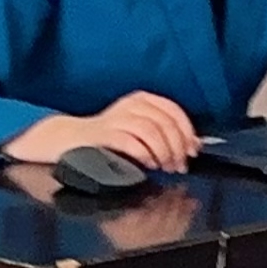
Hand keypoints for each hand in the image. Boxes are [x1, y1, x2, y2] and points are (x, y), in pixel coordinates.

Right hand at [8, 92, 199, 173]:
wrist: (72, 140)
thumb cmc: (111, 138)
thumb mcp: (141, 130)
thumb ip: (165, 133)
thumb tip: (194, 145)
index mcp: (142, 99)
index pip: (173, 110)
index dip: (187, 131)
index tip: (192, 151)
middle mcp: (131, 104)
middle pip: (165, 122)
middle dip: (177, 146)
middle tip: (179, 166)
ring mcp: (117, 117)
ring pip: (151, 130)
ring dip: (163, 152)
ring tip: (165, 168)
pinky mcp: (104, 133)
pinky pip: (131, 142)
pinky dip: (145, 155)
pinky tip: (148, 165)